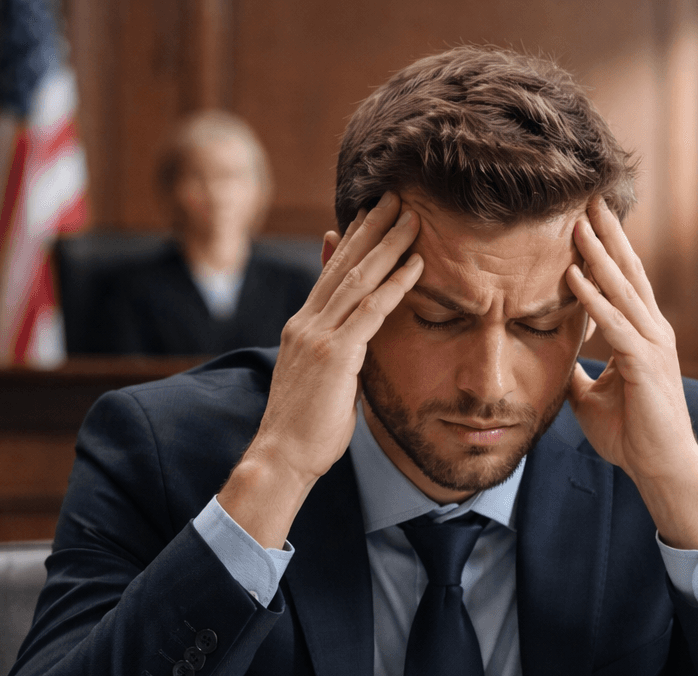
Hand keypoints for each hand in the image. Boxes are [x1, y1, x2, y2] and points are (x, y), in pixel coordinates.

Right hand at [219, 193, 422, 548]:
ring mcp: (317, 335)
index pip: (329, 274)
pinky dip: (395, 285)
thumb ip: (338, 356)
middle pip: (344, 264)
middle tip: (395, 197)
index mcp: (301, 327)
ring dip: (389, 245)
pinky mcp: (335, 354)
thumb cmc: (305, 429)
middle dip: (371, 228)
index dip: (351, 242)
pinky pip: (371, 311)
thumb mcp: (322, 381)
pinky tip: (416, 265)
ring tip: (412, 217)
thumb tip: (356, 348)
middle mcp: (306, 323)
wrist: (281, 456)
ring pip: (359, 278)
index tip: (370, 215)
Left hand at [565, 198, 697, 550]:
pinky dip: (593, 299)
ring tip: (578, 224)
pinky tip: (574, 276)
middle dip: (608, 236)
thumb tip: (557, 357)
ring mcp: (652, 346)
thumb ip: (578, 371)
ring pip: (622, 291)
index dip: (606, 250)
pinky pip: (614, 324)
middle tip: (589, 198)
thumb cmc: (632, 435)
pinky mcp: (645, 365)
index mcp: (643, 335)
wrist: (661, 467)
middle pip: (628, 273)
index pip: (624, 282)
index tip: (587, 219)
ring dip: (598, 256)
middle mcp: (653, 332)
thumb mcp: (591, 396)